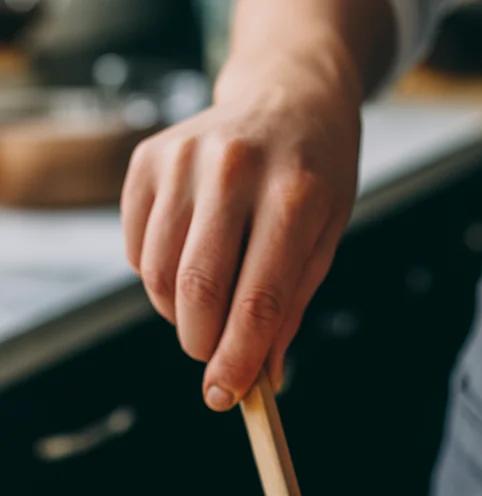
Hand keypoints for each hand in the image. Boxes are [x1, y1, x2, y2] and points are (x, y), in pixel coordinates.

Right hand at [120, 54, 361, 409]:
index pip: (258, 299)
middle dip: (202, 343)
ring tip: (209, 306)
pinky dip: (157, 278)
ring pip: (157, 275)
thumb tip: (259, 378)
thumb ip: (290, 309)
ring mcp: (184, 157)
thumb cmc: (316, 177)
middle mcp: (234, 170)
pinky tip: (190, 262)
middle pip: (198, 290)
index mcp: (294, 196)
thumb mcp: (326, 240)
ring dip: (178, 314)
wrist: (288, 94)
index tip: (224, 397)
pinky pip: (137, 249)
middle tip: (215, 358)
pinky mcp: (148, 158)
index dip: (237, 359)